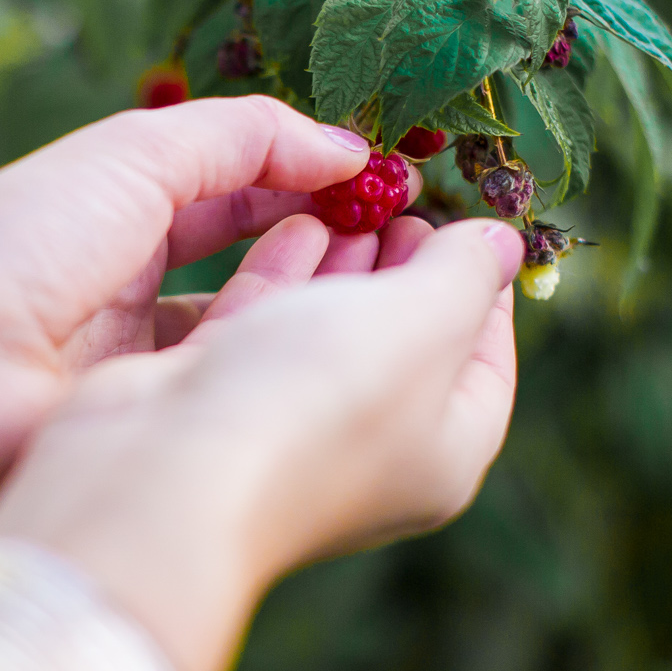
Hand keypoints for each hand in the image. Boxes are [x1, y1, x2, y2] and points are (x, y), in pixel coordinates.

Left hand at [0, 96, 380, 506]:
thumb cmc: (24, 242)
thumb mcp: (139, 156)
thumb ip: (244, 139)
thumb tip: (344, 148)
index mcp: (120, 216)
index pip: (237, 195)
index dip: (311, 185)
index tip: (390, 179)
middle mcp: (136, 293)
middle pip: (254, 267)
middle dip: (332, 250)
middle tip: (417, 236)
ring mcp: (146, 368)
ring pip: (254, 332)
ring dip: (319, 303)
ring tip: (398, 276)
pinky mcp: (155, 430)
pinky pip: (234, 389)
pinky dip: (282, 358)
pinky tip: (342, 334)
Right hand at [0, 211, 522, 670]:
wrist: (170, 468)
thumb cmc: (318, 397)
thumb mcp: (422, 320)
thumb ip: (466, 273)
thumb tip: (501, 244)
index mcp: (444, 453)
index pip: (487, 361)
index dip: (484, 283)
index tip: (467, 219)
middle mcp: (373, 452)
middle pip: (407, 343)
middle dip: (407, 266)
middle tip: (403, 202)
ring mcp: (290, 429)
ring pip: (331, 333)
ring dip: (345, 266)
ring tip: (354, 201)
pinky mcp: (221, 403)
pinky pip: (266, 330)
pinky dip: (285, 278)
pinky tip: (294, 224)